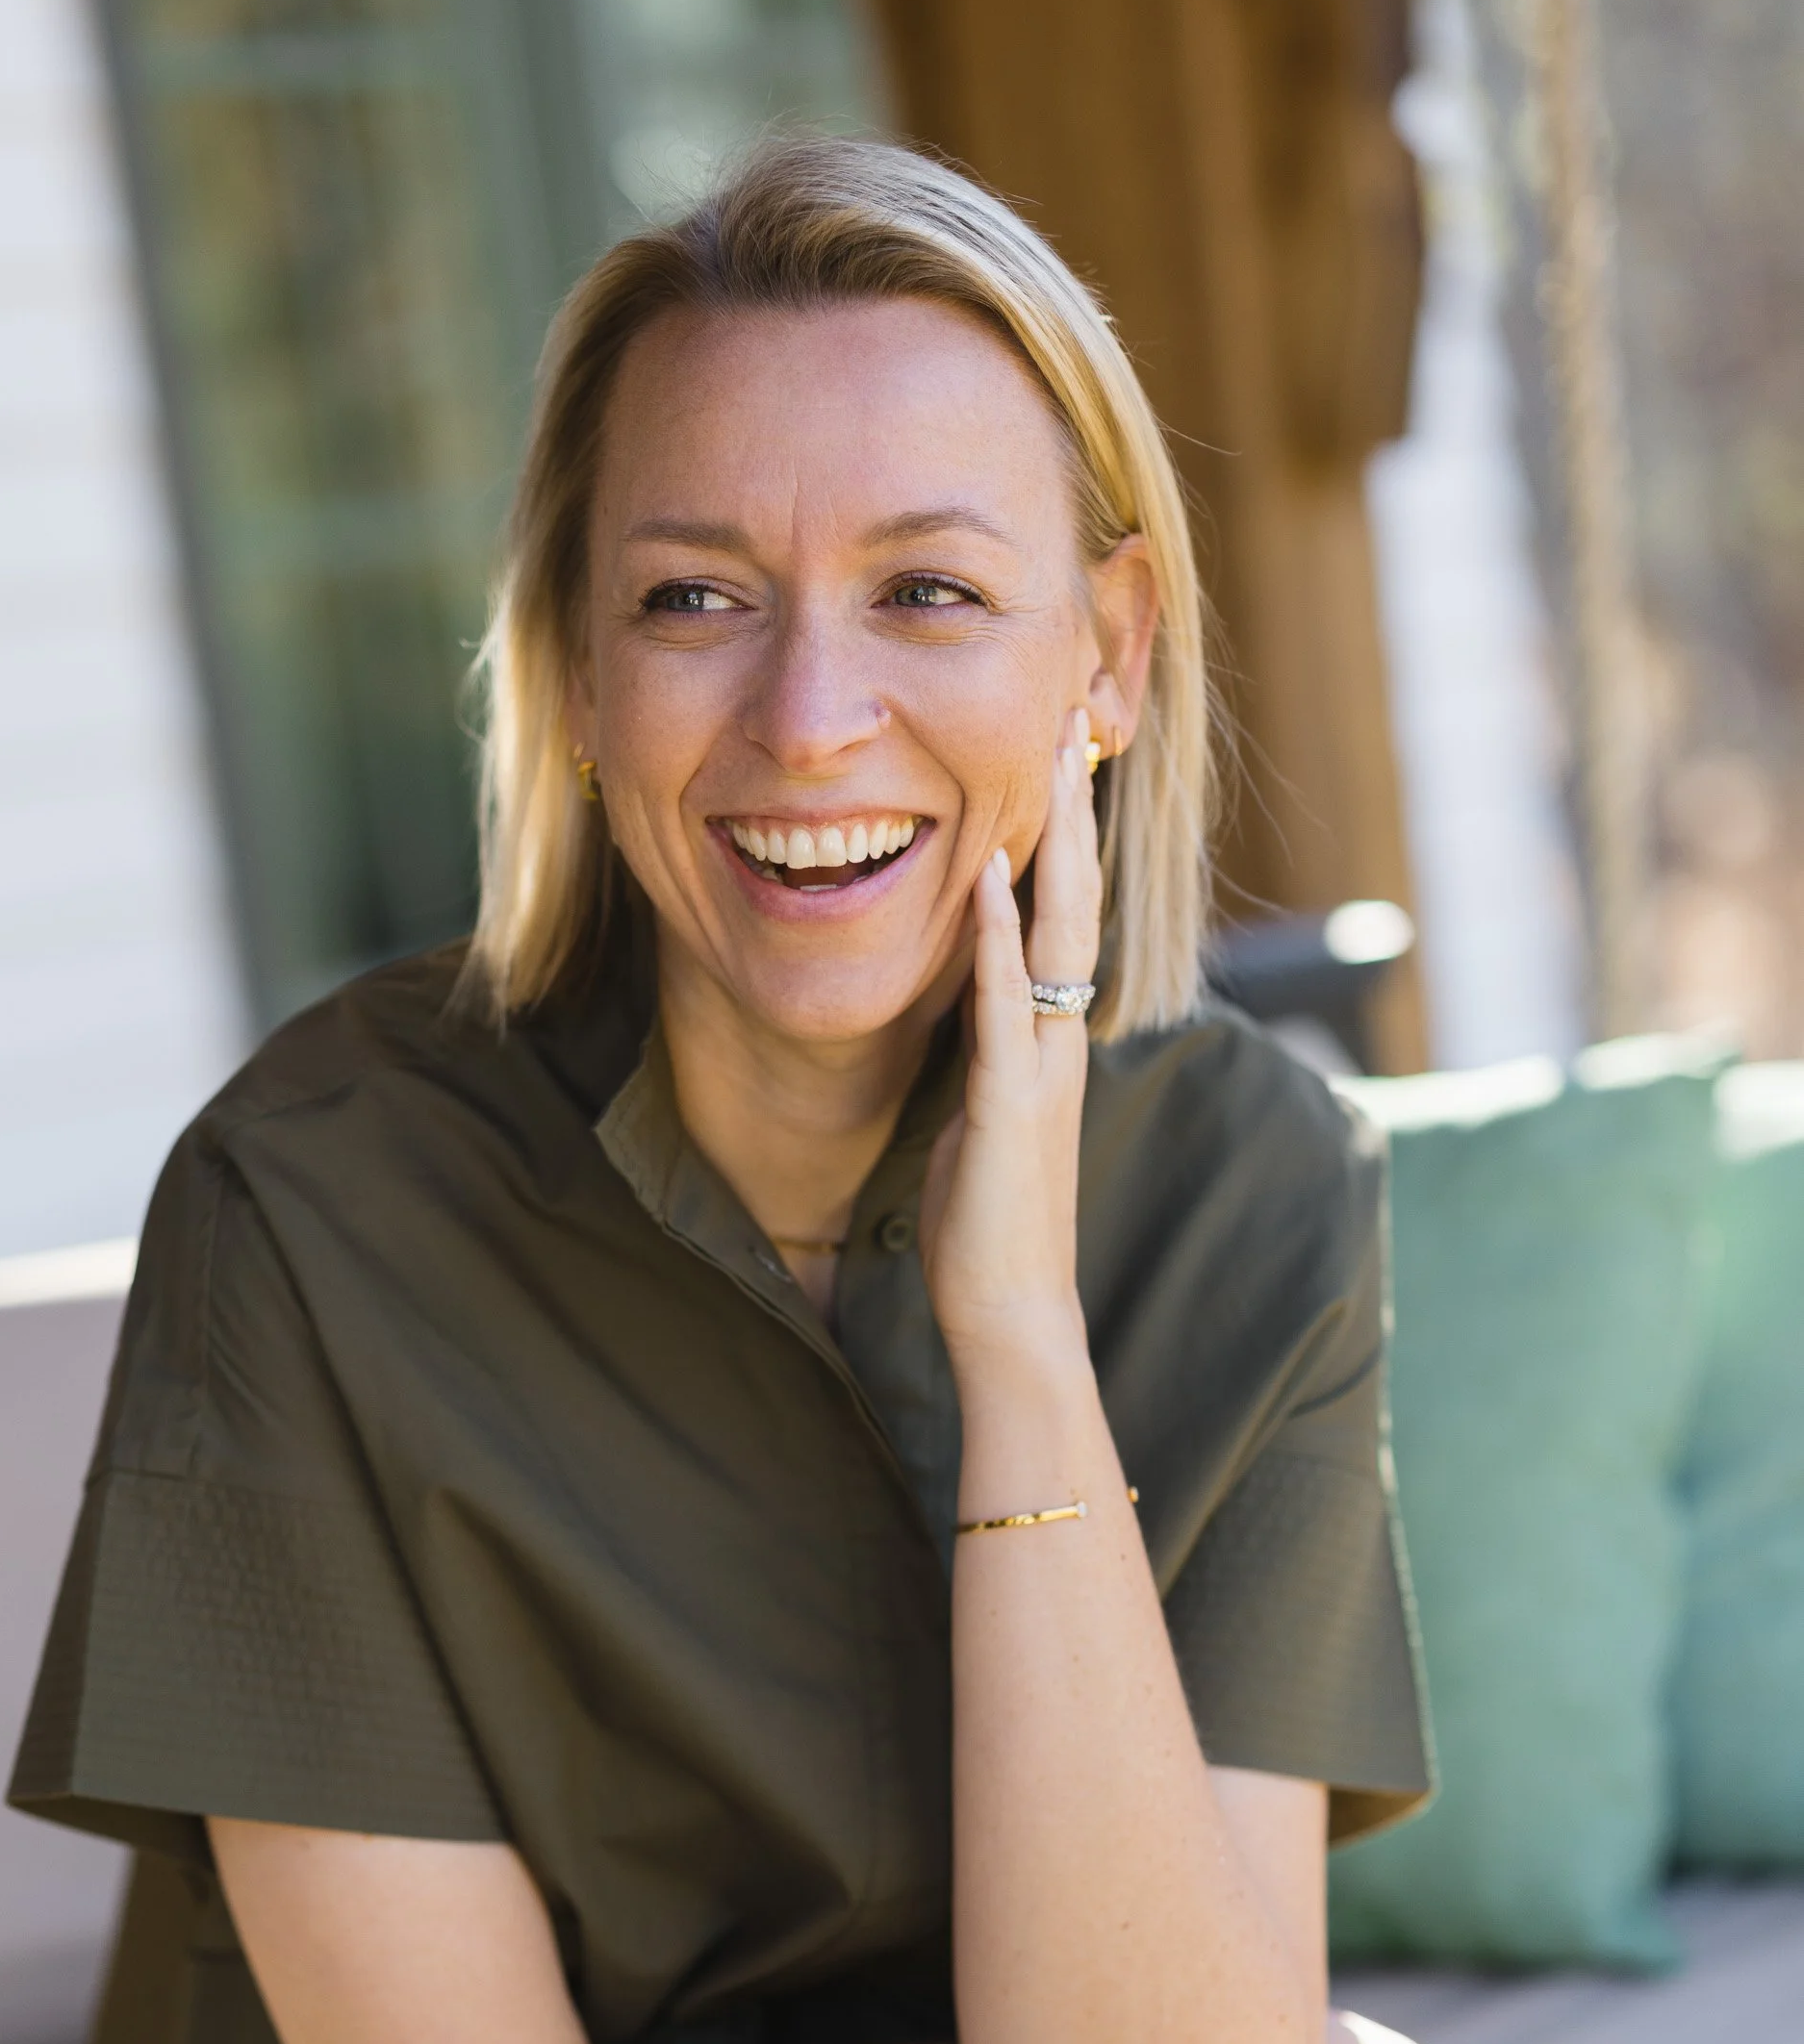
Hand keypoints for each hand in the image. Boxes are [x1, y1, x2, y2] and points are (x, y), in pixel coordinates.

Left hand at [920, 713, 1103, 1359]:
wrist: (1012, 1317)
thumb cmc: (988, 1234)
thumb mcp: (982, 1126)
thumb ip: (982, 1066)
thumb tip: (966, 1027)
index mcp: (1051, 1046)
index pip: (1062, 926)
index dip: (1065, 848)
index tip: (1058, 771)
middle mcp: (1060, 1043)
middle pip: (1078, 906)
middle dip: (1075, 817)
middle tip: (1073, 727)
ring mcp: (1041, 1068)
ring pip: (1055, 935)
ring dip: (1053, 845)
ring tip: (1051, 762)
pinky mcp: (1007, 1102)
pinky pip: (1002, 999)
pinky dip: (992, 931)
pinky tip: (982, 869)